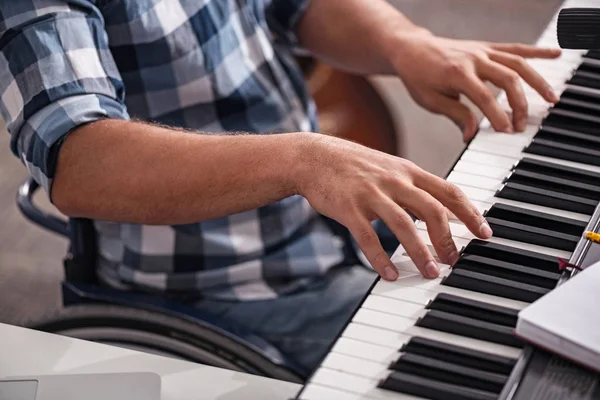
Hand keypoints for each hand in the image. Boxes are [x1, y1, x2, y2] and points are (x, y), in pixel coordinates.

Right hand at [296, 134, 492, 280]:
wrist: (314, 157)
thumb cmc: (354, 165)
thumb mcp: (389, 167)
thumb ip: (413, 187)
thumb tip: (439, 211)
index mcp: (407, 171)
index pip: (448, 191)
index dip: (470, 213)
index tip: (484, 233)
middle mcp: (394, 180)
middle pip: (432, 209)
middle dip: (448, 238)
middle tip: (454, 260)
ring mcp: (371, 194)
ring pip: (404, 225)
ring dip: (420, 252)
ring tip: (430, 273)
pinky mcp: (349, 208)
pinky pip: (368, 237)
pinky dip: (380, 258)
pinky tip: (389, 274)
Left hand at [388, 32, 560, 139]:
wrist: (411, 50)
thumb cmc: (419, 77)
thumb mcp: (431, 100)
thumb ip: (455, 115)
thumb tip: (471, 136)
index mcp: (457, 74)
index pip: (484, 97)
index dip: (498, 115)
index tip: (507, 132)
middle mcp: (474, 59)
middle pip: (507, 80)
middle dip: (519, 104)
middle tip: (522, 126)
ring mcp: (482, 51)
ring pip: (517, 63)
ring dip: (537, 81)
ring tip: (551, 99)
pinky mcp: (487, 48)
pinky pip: (515, 49)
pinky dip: (536, 52)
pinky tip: (556, 55)